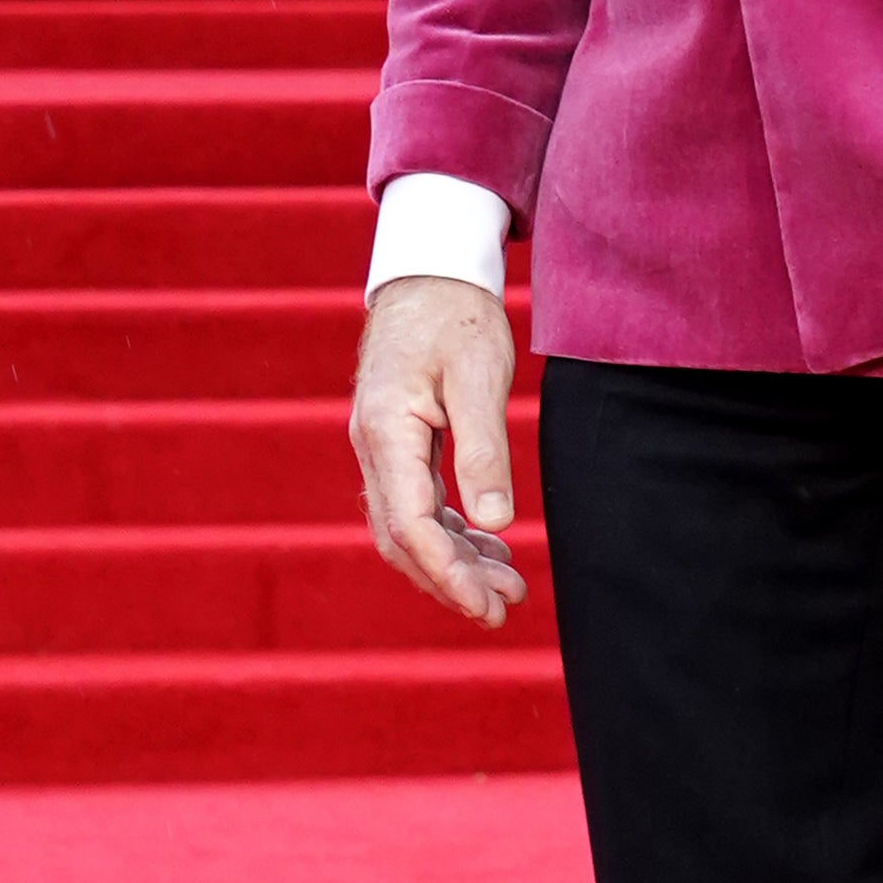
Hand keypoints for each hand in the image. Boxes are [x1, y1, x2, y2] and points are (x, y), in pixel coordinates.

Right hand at [349, 275, 527, 627]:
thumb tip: (496, 523)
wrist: (430, 272)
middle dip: (450, 581)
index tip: (484, 604)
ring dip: (454, 562)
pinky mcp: (399, 444)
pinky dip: (451, 533)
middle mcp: (373, 446)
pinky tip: (489, 548)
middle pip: (403, 537)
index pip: (409, 523)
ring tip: (508, 587)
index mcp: (387, 430)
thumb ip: (484, 450)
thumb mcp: (479, 378)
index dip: (446, 572)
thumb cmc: (457, 317)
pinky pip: (417, 504)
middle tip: (503, 609)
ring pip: (410, 526)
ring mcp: (381, 447)